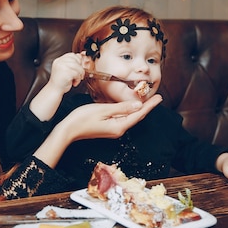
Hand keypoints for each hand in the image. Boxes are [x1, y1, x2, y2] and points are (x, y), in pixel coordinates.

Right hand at [29, 52, 83, 120]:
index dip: (77, 60)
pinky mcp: (66, 73)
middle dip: (79, 68)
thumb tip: (81, 56)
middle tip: (78, 75)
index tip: (78, 67)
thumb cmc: (61, 81)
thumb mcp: (65, 69)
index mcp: (58, 60)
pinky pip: (77, 74)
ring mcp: (62, 67)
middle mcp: (60, 62)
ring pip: (78, 67)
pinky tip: (74, 82)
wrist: (54, 90)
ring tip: (76, 79)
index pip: (71, 55)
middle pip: (76, 60)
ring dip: (79, 74)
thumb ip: (71, 63)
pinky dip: (78, 79)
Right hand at [33, 94, 162, 166]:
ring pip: (130, 118)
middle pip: (137, 117)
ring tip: (148, 101)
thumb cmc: (83, 118)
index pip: (139, 114)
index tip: (159, 98)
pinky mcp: (108, 128)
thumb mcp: (104, 110)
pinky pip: (123, 119)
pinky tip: (131, 107)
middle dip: (147, 107)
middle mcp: (118, 130)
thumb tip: (138, 106)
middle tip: (157, 98)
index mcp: (119, 126)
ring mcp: (113, 130)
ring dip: (139, 109)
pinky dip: (130, 112)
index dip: (150, 105)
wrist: (69, 130)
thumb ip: (122, 108)